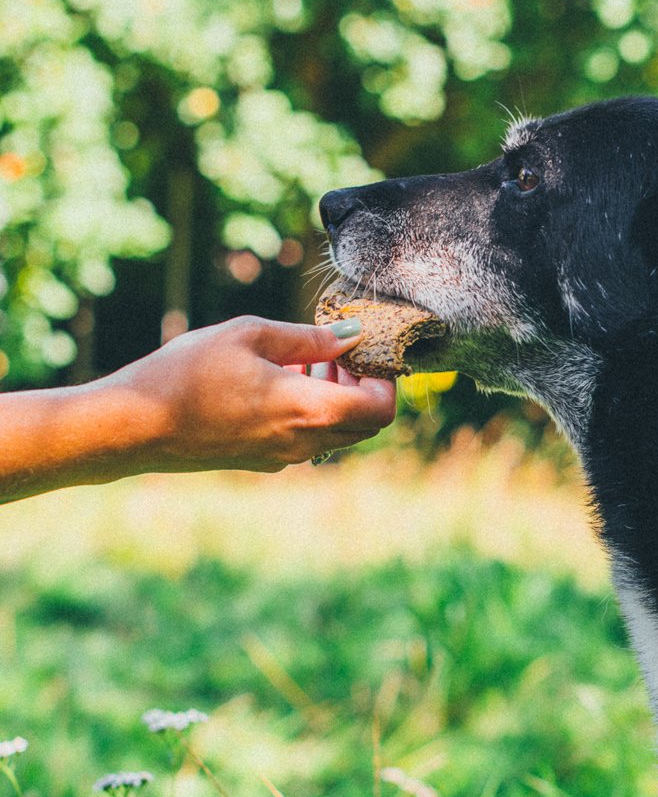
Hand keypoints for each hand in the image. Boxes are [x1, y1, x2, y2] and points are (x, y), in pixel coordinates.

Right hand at [99, 315, 395, 472]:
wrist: (135, 426)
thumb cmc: (189, 373)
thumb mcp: (250, 335)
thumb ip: (309, 337)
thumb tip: (353, 334)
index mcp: (308, 411)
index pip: (380, 410)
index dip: (383, 380)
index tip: (362, 352)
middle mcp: (304, 443)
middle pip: (365, 424)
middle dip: (360, 387)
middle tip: (331, 354)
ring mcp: (284, 458)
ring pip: (336, 433)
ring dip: (334, 398)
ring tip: (299, 362)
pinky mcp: (263, 461)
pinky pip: (307, 439)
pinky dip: (309, 412)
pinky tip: (274, 382)